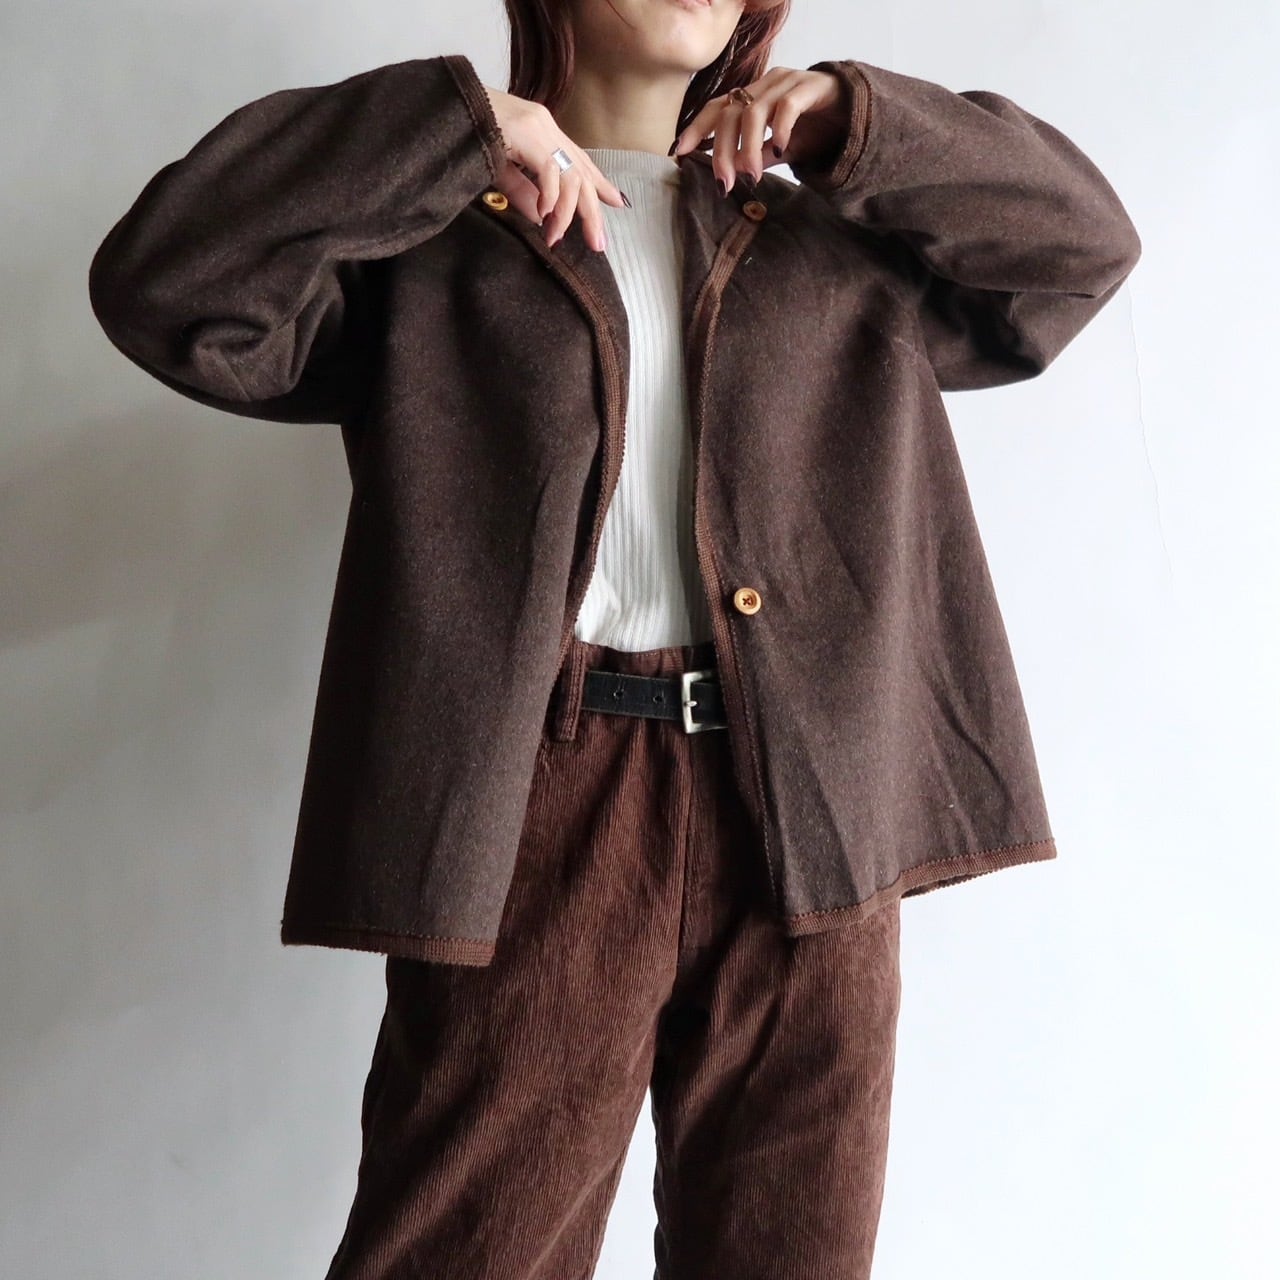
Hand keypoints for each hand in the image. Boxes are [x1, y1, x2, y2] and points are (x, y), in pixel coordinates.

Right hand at [481, 85, 626, 250]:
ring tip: (557, 237)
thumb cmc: (467, 135)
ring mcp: (538, 127)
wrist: (447, 107)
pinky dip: (550, 196)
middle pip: (581, 174)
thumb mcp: (499, 170)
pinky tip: (545, 215)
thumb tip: (542, 217)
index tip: (617, 203)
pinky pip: (549, 170)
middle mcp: (546, 127)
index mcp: (542, 132)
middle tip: (599, 244)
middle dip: (592, 212)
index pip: (578, 160)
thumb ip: (523, 192)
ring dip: (567, 213)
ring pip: (570, 175)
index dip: (599, 183)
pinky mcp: (526, 132)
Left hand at [670, 67, 847, 193]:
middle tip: (723, 182)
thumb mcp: (782, 149)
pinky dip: (779, 129)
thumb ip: (758, 156)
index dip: (697, 128)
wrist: (858, 114)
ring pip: (754, 111)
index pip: (717, 108)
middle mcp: (766, 85)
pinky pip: (788, 106)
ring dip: (748, 147)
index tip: (679, 153)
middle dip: (722, 151)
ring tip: (752, 176)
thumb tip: (734, 173)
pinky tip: (780, 150)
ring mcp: (788, 82)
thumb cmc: (817, 129)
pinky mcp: (811, 86)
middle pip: (731, 113)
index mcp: (754, 96)